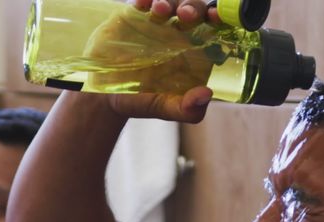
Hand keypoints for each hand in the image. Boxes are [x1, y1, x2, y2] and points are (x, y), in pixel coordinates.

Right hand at [94, 0, 222, 122]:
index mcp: (195, 52)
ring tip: (161, 9)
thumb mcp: (164, 109)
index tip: (216, 18)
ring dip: (169, 1)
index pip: (214, 30)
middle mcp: (180, 32)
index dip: (219, 19)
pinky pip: (144, 1)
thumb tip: (206, 95)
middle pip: (195, 9)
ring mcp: (158, 22)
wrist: (103, 95)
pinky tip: (142, 3)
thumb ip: (187, 109)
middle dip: (194, 7)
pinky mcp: (135, 16)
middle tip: (186, 15)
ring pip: (172, 1)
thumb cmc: (139, 101)